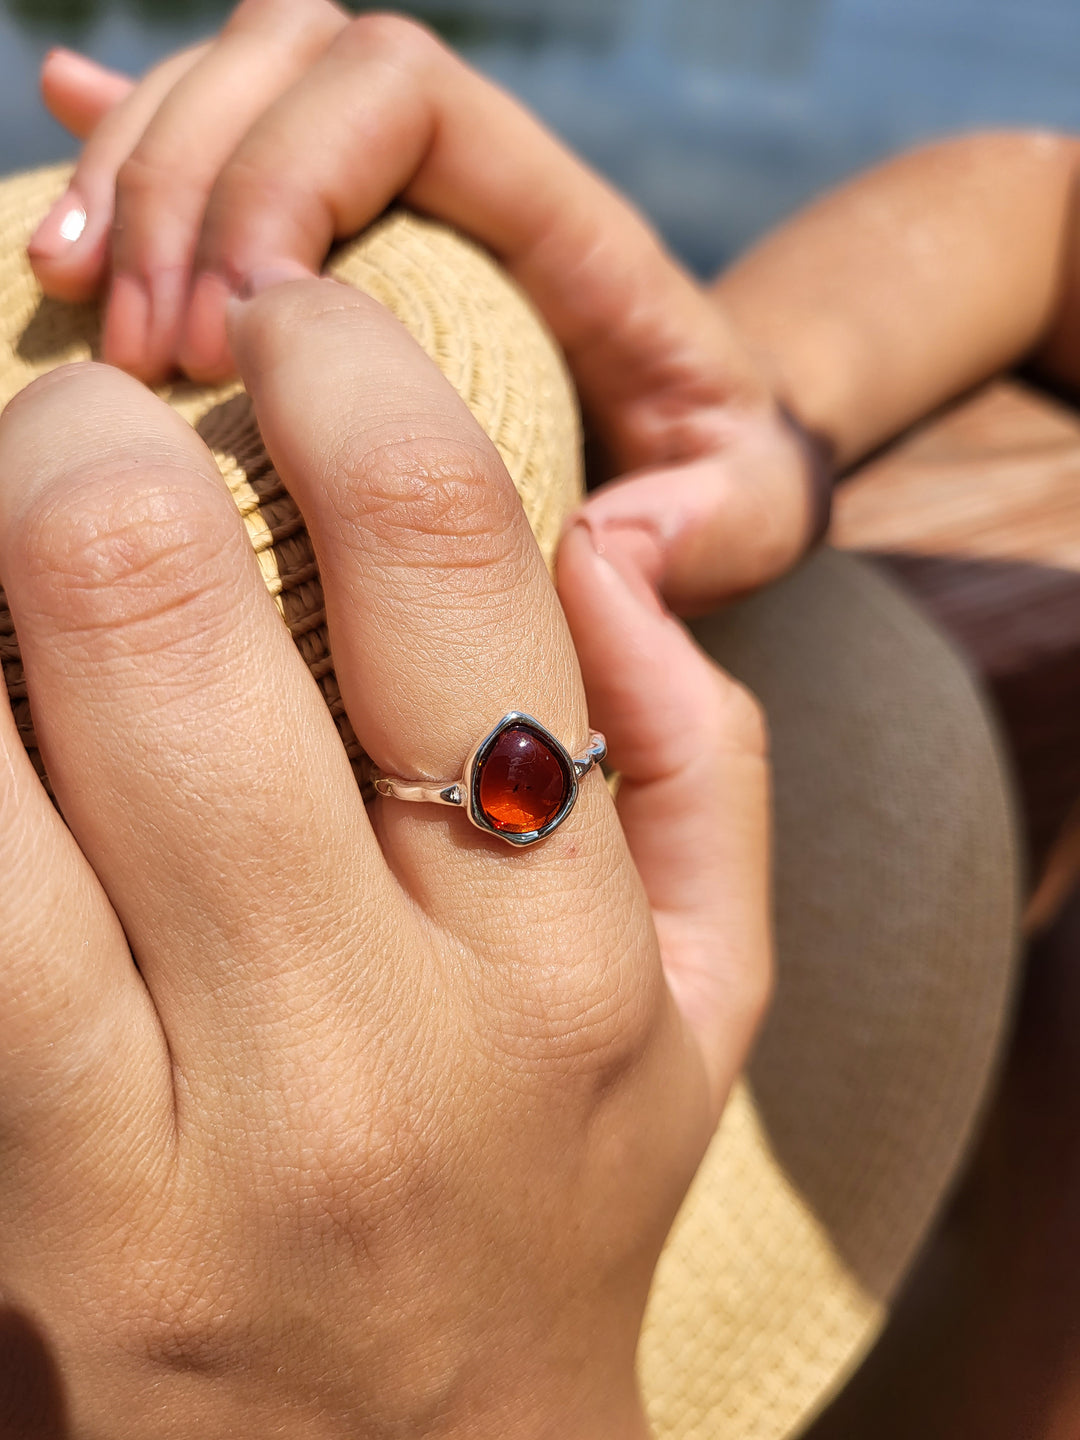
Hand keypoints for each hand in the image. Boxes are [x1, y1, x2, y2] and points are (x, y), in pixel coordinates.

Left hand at [0, 277, 768, 1436]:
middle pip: (150, 611)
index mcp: (558, 963)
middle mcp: (360, 1045)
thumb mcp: (709, 1002)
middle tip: (92, 416)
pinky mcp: (9, 1196)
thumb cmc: (560, 1202)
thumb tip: (612, 542)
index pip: (438, 562)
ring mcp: (152, 1142)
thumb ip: (702, 752)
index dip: (338, 375)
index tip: (291, 324)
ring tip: (15, 538)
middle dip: (87, 440)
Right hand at [31, 2, 823, 613]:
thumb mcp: (752, 510)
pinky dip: (130, 164)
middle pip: (295, 63)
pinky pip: (223, 159)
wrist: (712, 442)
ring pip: (237, 90)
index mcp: (568, 223)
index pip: (407, 94)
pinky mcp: (347, 249)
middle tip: (136, 347)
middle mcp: (473, 180)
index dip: (292, 173)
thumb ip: (715, 525)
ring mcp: (402, 204)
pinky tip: (53, 223)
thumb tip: (607, 546)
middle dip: (185, 180)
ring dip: (130, 172)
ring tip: (63, 289)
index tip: (234, 332)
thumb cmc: (725, 476)